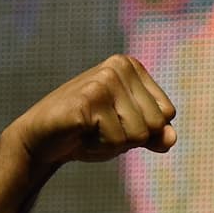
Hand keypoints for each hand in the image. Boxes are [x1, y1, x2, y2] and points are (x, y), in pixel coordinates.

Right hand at [4, 55, 176, 167]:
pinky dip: (98, 146)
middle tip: (100, 128)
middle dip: (130, 139)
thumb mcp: (127, 133)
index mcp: (131, 67)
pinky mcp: (88, 99)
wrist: (41, 140)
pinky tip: (79, 133)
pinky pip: (116, 140)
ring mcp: (103, 80)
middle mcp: (119, 67)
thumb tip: (172, 138)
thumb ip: (154, 135)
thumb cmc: (87, 133)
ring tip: (89, 130)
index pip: (167, 113)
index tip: (115, 122)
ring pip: (138, 135)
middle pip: (155, 124)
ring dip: (113, 144)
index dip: (144, 130)